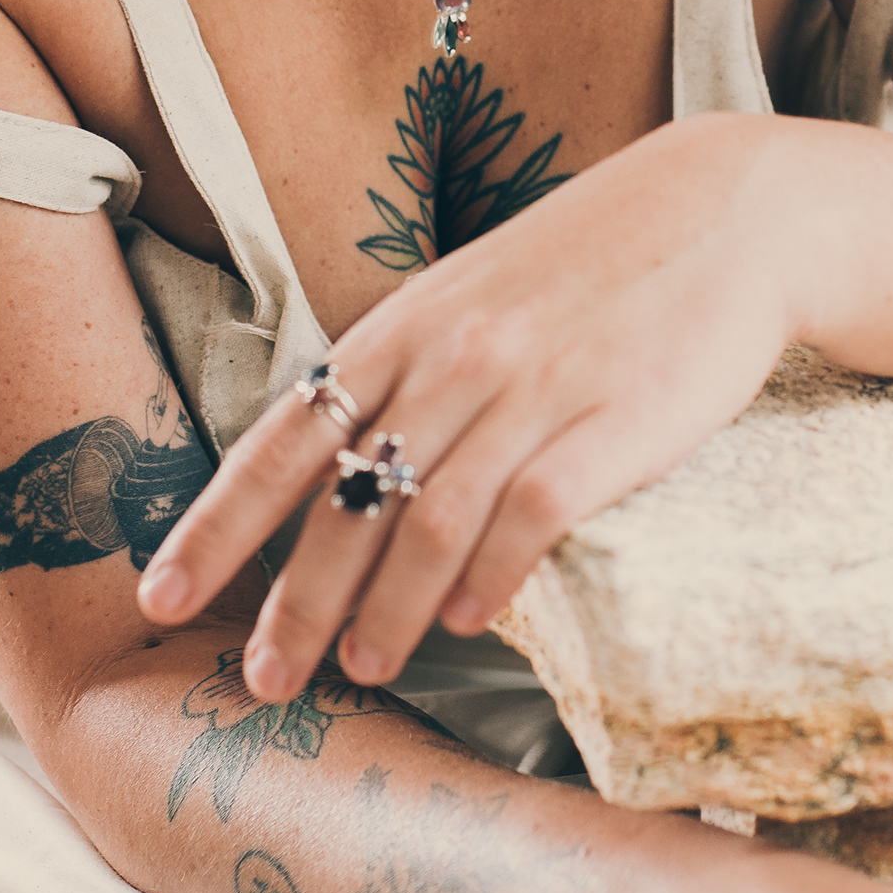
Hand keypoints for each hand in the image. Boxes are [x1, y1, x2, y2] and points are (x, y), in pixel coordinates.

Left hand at [138, 114, 811, 699]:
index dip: (217, 523)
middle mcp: (454, 358)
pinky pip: (527, 517)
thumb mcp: (480, 293)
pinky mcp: (610, 423)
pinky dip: (488, 580)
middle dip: (291, 601)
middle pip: (344, 500)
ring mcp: (532, 390)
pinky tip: (470, 622)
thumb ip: (411, 369)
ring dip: (384, 610)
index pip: (283, 438)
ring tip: (361, 669)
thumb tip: (342, 464)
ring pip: (425, 522)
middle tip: (261, 678)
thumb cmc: (598, 263)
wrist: (732, 214)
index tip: (160, 593)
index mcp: (408, 325)